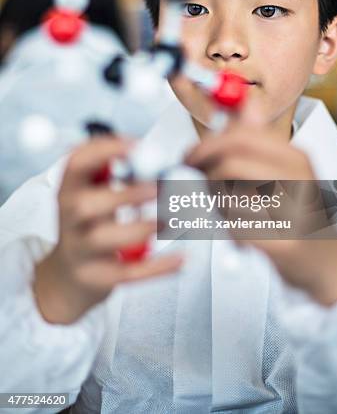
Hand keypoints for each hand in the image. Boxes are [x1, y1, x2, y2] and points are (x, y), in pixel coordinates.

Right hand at [33, 137, 182, 324]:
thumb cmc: (89, 224)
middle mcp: (69, 218)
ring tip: (169, 220)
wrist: (69, 276)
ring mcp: (80, 250)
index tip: (137, 144)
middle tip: (158, 188)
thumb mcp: (91, 193)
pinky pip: (128, 273)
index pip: (76, 163)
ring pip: (104, 239)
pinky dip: (157, 267)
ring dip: (140, 228)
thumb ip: (112, 171)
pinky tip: (181, 259)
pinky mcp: (98, 277)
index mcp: (69, 189)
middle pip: (86, 205)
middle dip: (125, 195)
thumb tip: (152, 152)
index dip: (104, 150)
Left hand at [185, 99, 336, 305]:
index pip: (240, 136)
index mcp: (295, 157)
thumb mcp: (286, 171)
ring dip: (216, 205)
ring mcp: (294, 212)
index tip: (189, 156)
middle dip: (203, 172)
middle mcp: (297, 179)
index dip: (206, 144)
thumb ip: (259, 141)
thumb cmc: (298, 213)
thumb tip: (245, 106)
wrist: (328, 261)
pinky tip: (240, 234)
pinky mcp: (285, 243)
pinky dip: (229, 231)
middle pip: (230, 163)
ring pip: (229, 197)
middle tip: (193, 183)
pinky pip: (237, 229)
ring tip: (226, 212)